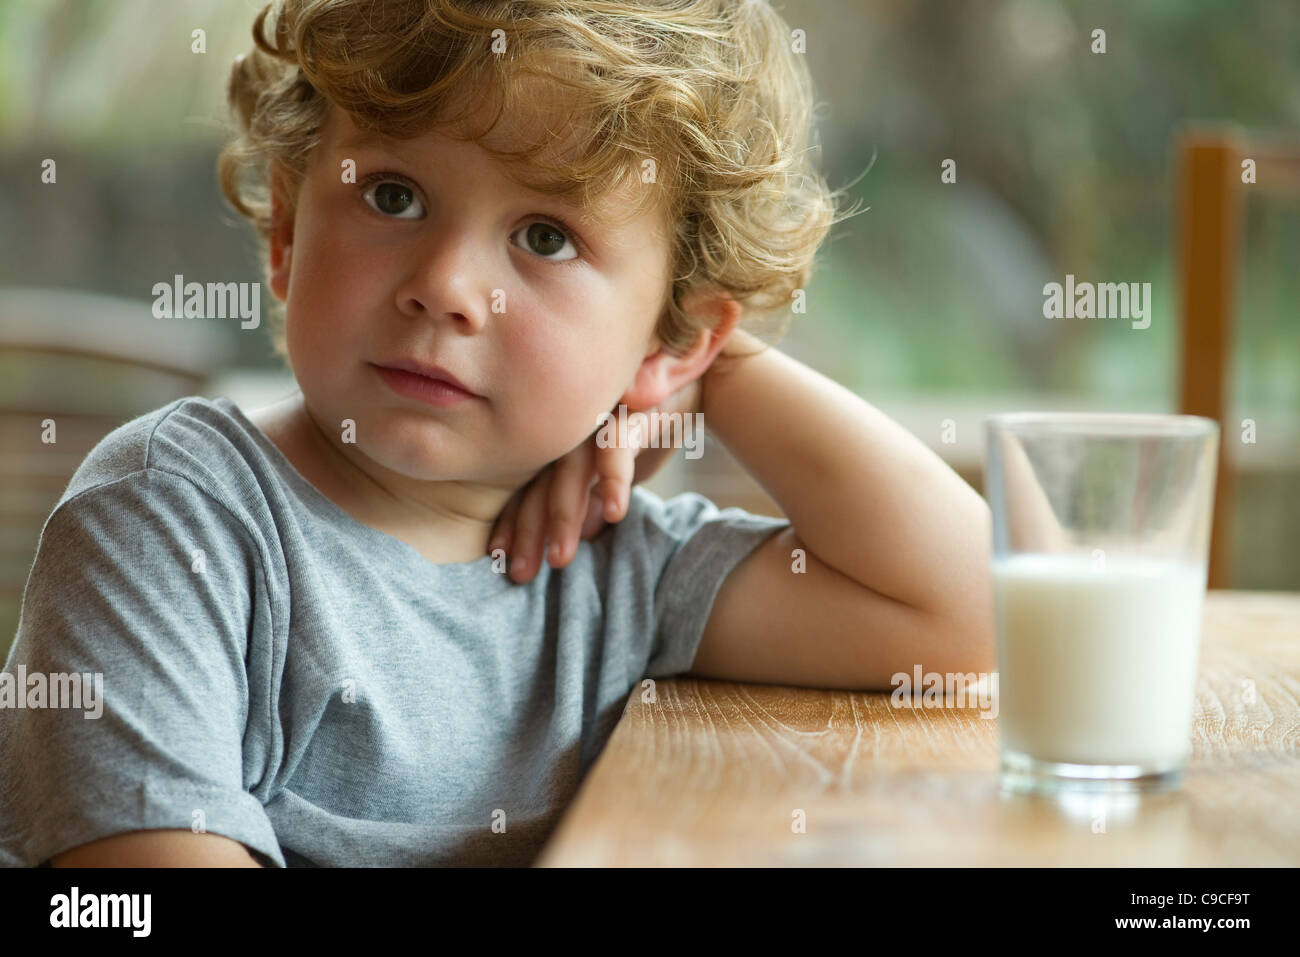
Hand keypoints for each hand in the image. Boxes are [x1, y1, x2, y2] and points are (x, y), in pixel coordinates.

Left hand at [488, 380, 702, 583]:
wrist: (701, 376)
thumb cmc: (655, 419)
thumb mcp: (625, 467)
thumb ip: (599, 495)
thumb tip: (583, 533)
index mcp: (565, 440)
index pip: (531, 486)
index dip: (515, 523)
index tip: (502, 559)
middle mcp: (572, 427)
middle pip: (542, 482)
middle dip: (531, 530)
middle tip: (522, 574)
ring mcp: (597, 415)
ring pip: (571, 468)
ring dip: (564, 513)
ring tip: (561, 558)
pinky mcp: (630, 406)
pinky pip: (616, 444)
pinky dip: (613, 478)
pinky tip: (613, 514)